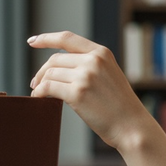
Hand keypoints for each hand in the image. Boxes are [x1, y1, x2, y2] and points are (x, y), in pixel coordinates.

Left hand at [29, 31, 150, 150]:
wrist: (132, 127)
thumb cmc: (121, 107)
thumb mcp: (110, 76)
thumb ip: (91, 66)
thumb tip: (59, 68)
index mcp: (102, 53)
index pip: (67, 39)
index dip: (46, 38)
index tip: (32, 41)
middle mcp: (93, 61)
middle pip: (55, 59)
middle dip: (42, 72)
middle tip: (36, 83)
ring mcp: (85, 76)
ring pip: (50, 74)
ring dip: (40, 84)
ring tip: (39, 93)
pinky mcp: (77, 93)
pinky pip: (48, 87)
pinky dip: (39, 92)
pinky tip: (38, 98)